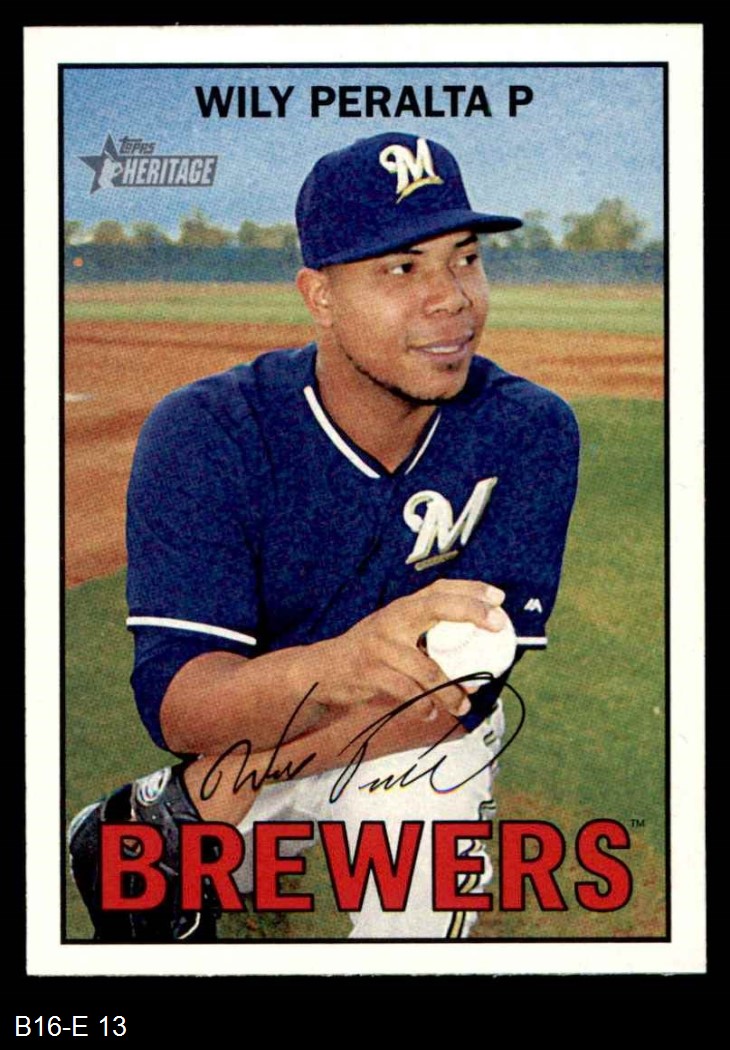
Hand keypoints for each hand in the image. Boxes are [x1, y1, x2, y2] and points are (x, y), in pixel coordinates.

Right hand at [317, 579, 506, 719]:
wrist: (325, 671)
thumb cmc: (370, 653)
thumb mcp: (395, 632)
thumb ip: (426, 636)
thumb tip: (476, 657)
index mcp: (402, 608)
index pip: (439, 589)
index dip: (470, 589)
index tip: (499, 598)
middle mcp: (393, 620)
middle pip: (437, 607)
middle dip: (471, 612)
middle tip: (499, 625)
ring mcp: (382, 646)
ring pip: (428, 669)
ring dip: (452, 691)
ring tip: (465, 704)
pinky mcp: (372, 673)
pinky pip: (409, 693)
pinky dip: (424, 706)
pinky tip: (430, 713)